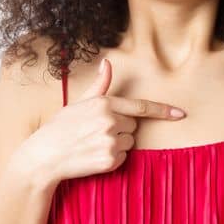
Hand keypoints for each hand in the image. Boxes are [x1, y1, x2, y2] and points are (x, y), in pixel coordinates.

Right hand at [26, 57, 186, 182]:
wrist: (43, 157)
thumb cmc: (60, 128)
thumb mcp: (79, 103)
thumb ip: (99, 86)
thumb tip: (108, 63)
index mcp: (103, 104)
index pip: (141, 106)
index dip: (163, 110)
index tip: (180, 114)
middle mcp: (109, 121)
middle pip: (133, 126)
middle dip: (120, 129)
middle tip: (94, 132)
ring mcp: (110, 141)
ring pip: (130, 143)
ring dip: (117, 144)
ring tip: (92, 144)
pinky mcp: (110, 160)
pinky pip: (123, 158)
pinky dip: (112, 159)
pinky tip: (93, 156)